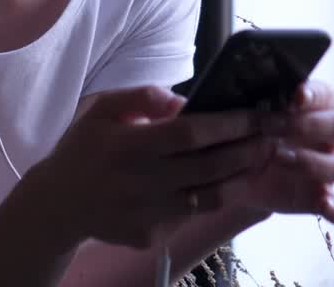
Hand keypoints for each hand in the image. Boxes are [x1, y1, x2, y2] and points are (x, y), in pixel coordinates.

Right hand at [28, 85, 278, 250]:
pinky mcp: (150, 236)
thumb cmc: (83, 149)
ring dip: (241, 177)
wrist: (57, 205)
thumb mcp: (100, 109)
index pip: (189, 134)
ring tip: (262, 158)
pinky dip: (212, 198)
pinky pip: (189, 215)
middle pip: (208, 167)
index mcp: (127, 146)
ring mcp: (146, 214)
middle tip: (276, 136)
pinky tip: (229, 181)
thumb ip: (141, 97)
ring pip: (208, 196)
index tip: (258, 115)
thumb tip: (182, 100)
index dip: (228, 125)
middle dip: (248, 150)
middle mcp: (139, 182)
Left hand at [212, 80, 333, 224]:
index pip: (326, 95)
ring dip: (314, 162)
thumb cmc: (239, 132)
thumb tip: (179, 98)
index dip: (314, 94)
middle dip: (313, 125)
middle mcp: (327, 137)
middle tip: (283, 126)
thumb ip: (226, 102)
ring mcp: (327, 169)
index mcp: (313, 107)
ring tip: (279, 158)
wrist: (235, 171)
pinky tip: (323, 205)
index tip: (294, 95)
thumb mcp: (231, 114)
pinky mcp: (320, 200)